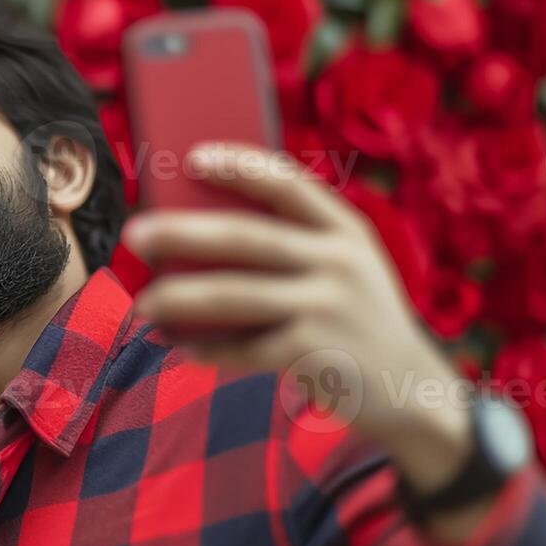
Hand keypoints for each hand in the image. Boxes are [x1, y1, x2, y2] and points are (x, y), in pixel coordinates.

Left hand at [120, 144, 471, 495]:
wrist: (411, 389)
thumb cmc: (354, 317)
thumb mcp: (343, 267)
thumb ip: (294, 245)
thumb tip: (197, 229)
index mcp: (345, 230)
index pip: (289, 184)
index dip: (241, 166)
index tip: (193, 156)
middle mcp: (340, 262)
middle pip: (246, 237)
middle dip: (182, 232)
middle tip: (135, 234)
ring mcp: (329, 308)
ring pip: (235, 295)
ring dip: (179, 298)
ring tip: (142, 303)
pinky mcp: (316, 354)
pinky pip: (245, 348)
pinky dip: (207, 349)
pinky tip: (179, 347)